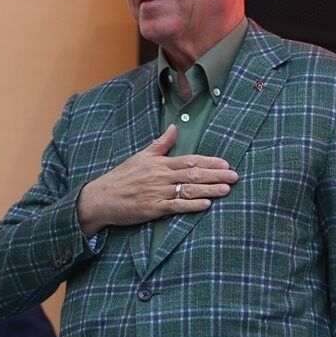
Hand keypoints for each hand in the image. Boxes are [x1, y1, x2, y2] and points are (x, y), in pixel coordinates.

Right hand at [76, 125, 237, 234]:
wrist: (101, 198)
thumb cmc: (122, 177)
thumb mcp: (141, 156)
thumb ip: (161, 144)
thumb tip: (175, 127)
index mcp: (160, 163)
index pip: (190, 160)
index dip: (209, 162)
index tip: (226, 163)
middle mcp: (161, 176)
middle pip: (193, 174)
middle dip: (216, 175)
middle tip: (235, 177)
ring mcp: (157, 193)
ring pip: (188, 190)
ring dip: (209, 190)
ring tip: (226, 190)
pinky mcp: (153, 209)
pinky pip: (175, 206)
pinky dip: (191, 205)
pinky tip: (206, 205)